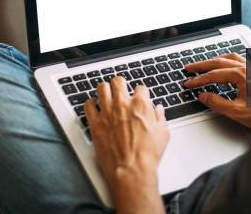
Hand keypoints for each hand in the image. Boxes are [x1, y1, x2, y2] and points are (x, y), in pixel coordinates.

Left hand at [85, 76, 168, 213]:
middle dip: (120, 84)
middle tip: (120, 89)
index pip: (140, 87)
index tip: (139, 97)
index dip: (140, 92)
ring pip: (102, 88)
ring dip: (105, 89)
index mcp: (141, 104)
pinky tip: (94, 106)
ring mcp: (107, 112)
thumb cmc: (147, 154)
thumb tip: (158, 110)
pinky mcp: (95, 123)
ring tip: (106, 94)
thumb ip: (160, 117)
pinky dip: (90, 103)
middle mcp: (123, 104)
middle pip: (118, 81)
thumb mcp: (163, 133)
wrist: (131, 170)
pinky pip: (88, 105)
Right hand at [183, 53, 250, 129]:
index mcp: (241, 75)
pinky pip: (242, 60)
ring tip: (206, 63)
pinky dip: (230, 60)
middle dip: (202, 64)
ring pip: (231, 57)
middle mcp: (248, 67)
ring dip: (216, 59)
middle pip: (219, 61)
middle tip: (190, 67)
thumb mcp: (237, 111)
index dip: (198, 79)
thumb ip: (217, 103)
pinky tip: (228, 64)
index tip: (188, 83)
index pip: (213, 75)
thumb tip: (203, 97)